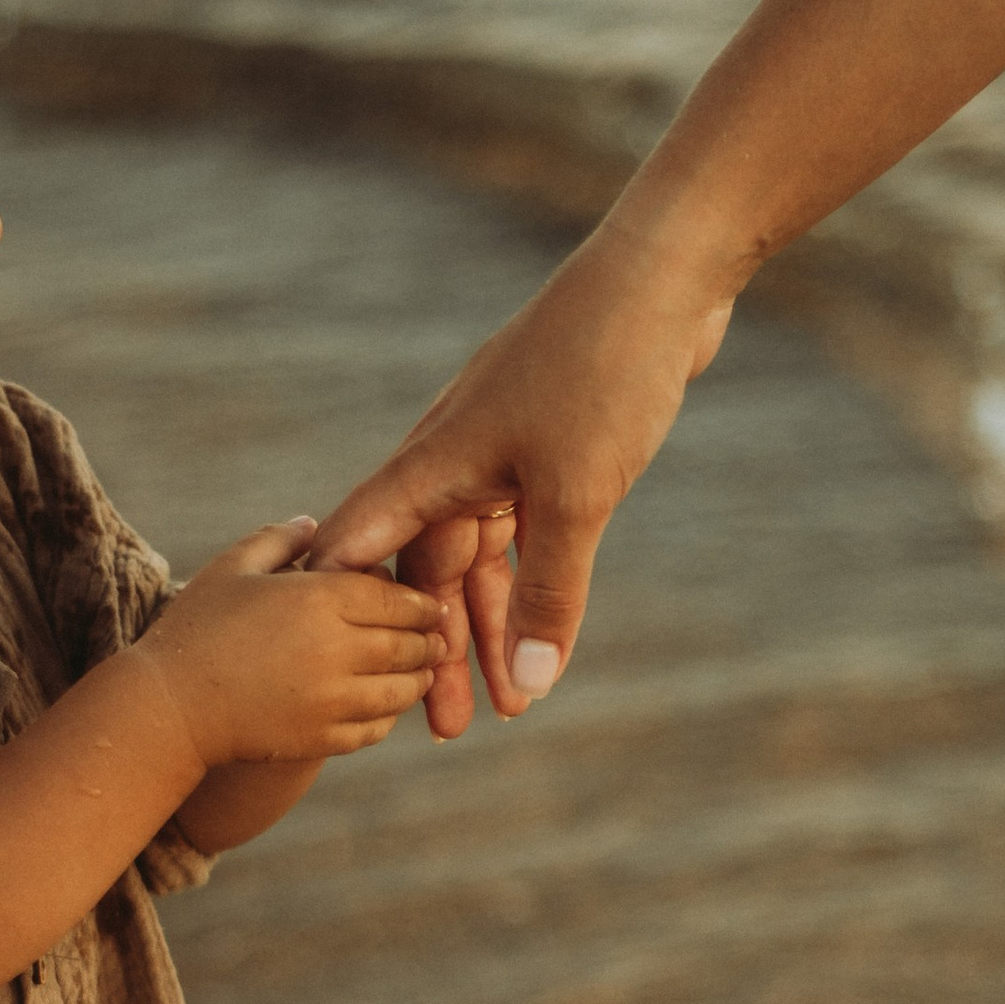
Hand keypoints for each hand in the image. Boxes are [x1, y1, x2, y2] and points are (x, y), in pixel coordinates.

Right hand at [138, 519, 447, 769]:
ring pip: (401, 689)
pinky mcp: (323, 739)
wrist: (169, 707)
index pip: (394, 596)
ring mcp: (332, 700)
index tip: (427, 603)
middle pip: (408, 643)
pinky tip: (385, 704)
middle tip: (438, 636)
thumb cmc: (196, 628)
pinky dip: (388, 714)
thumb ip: (279, 540)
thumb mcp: (233, 568)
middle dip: (428, 640)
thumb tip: (316, 524)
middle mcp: (335, 649)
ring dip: (417, 678)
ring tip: (420, 670)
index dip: (417, 601)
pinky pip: (376, 727)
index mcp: (318, 599)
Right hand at [310, 223, 736, 719]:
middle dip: (440, 647)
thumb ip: (550, 596)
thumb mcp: (576, 499)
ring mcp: (503, 448)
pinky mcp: (550, 444)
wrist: (664, 277)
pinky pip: (525, 531)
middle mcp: (455, 457)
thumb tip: (525, 683)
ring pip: (481, 555)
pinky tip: (544, 629)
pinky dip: (533, 581)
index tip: (340, 679)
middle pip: (428, 569)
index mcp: (435, 463)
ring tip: (512, 698)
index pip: (364, 549)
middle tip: (446, 726)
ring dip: (494, 623)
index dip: (346, 614)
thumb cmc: (604, 374)